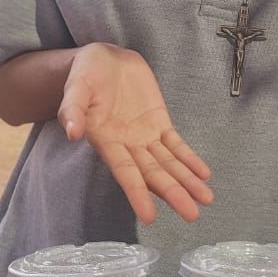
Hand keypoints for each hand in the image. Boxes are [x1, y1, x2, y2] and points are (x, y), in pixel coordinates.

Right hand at [57, 43, 212, 224]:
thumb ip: (73, 109)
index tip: (150, 217)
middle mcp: (128, 145)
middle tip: (191, 215)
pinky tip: (203, 174)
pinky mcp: (159, 122)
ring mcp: (145, 135)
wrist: (105, 58)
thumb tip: (71, 132)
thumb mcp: (76, 87)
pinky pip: (176, 144)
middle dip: (173, 193)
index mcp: (106, 141)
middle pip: (153, 174)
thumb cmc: (86, 74)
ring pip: (169, 163)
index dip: (137, 194)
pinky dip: (190, 159)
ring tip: (205, 199)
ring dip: (187, 181)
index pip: (125, 173)